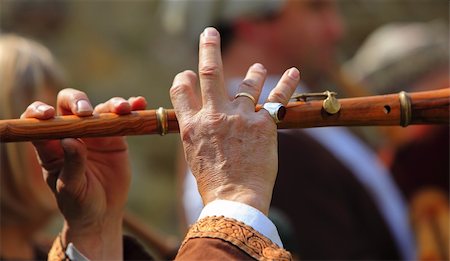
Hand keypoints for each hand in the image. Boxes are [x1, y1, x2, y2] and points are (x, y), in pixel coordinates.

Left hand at [21, 88, 146, 259]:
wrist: (103, 214)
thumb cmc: (78, 204)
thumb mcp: (71, 188)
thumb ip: (71, 165)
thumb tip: (69, 140)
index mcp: (51, 145)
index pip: (39, 122)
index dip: (39, 112)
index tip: (48, 115)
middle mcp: (71, 134)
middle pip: (69, 105)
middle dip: (78, 101)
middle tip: (87, 112)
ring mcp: (94, 133)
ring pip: (100, 108)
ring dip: (112, 104)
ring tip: (124, 109)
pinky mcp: (115, 136)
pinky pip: (121, 118)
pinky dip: (130, 108)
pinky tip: (139, 103)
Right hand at [170, 27, 298, 214]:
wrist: (235, 200)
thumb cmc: (213, 184)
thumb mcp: (194, 156)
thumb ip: (196, 134)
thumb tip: (201, 122)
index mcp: (192, 125)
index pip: (181, 90)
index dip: (183, 78)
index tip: (188, 74)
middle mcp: (214, 115)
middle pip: (209, 72)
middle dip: (208, 48)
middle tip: (209, 33)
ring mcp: (240, 117)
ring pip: (246, 83)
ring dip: (252, 72)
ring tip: (256, 68)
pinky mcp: (264, 125)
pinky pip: (277, 98)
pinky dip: (286, 83)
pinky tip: (292, 72)